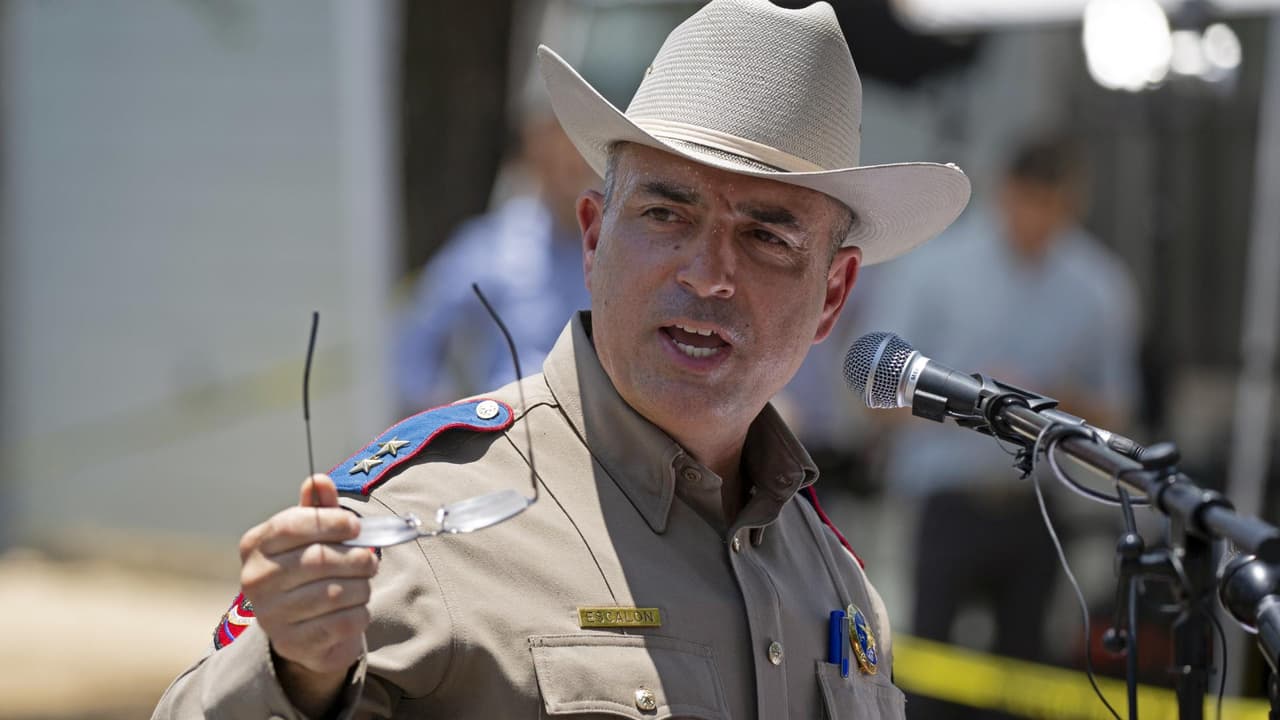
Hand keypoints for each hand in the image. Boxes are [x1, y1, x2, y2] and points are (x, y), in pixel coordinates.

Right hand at [238, 475, 377, 712]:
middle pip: (319, 559)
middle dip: (355, 557)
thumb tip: (318, 480)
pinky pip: (342, 622)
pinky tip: (356, 608)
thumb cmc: (310, 571)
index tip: (355, 526)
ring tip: (362, 583)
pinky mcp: (293, 644)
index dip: (332, 522)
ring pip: (335, 592)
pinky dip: (360, 613)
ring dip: (361, 586)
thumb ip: (318, 508)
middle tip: (370, 559)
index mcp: (256, 545)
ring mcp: (270, 615)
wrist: (304, 629)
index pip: (293, 525)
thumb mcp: (312, 536)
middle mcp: (255, 580)